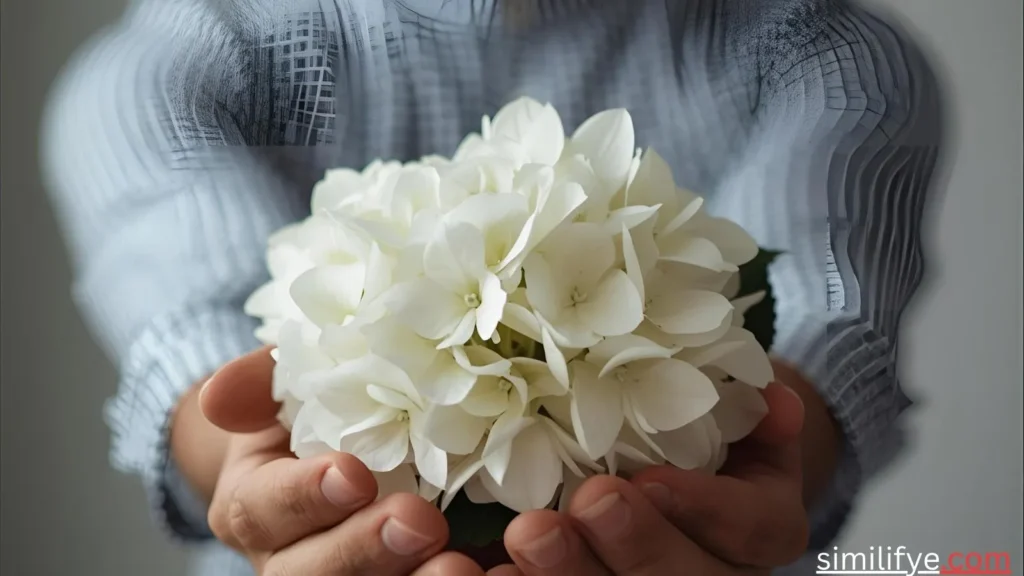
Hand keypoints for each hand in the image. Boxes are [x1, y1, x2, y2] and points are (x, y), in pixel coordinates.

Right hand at [200, 348, 495, 575]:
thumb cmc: (314, 406)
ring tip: (460, 567)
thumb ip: (261, 383)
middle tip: (421, 521)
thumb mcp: (286, 383)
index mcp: (256, 506)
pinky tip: (497, 572)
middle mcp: (290, 560)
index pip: (265, 510)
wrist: (340, 440)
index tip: (352, 472)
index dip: (305, 497)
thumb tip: (220, 396)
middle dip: (364, 551)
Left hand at [497, 380, 809, 574]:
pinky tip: (482, 567)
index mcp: (758, 527)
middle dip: (633, 547)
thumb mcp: (738, 407)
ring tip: (524, 540)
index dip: (704, 509)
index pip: (748, 529)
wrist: (678, 453)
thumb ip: (756, 410)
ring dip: (569, 575)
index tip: (653, 481)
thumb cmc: (702, 420)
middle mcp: (716, 572)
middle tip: (578, 507)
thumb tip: (777, 405)